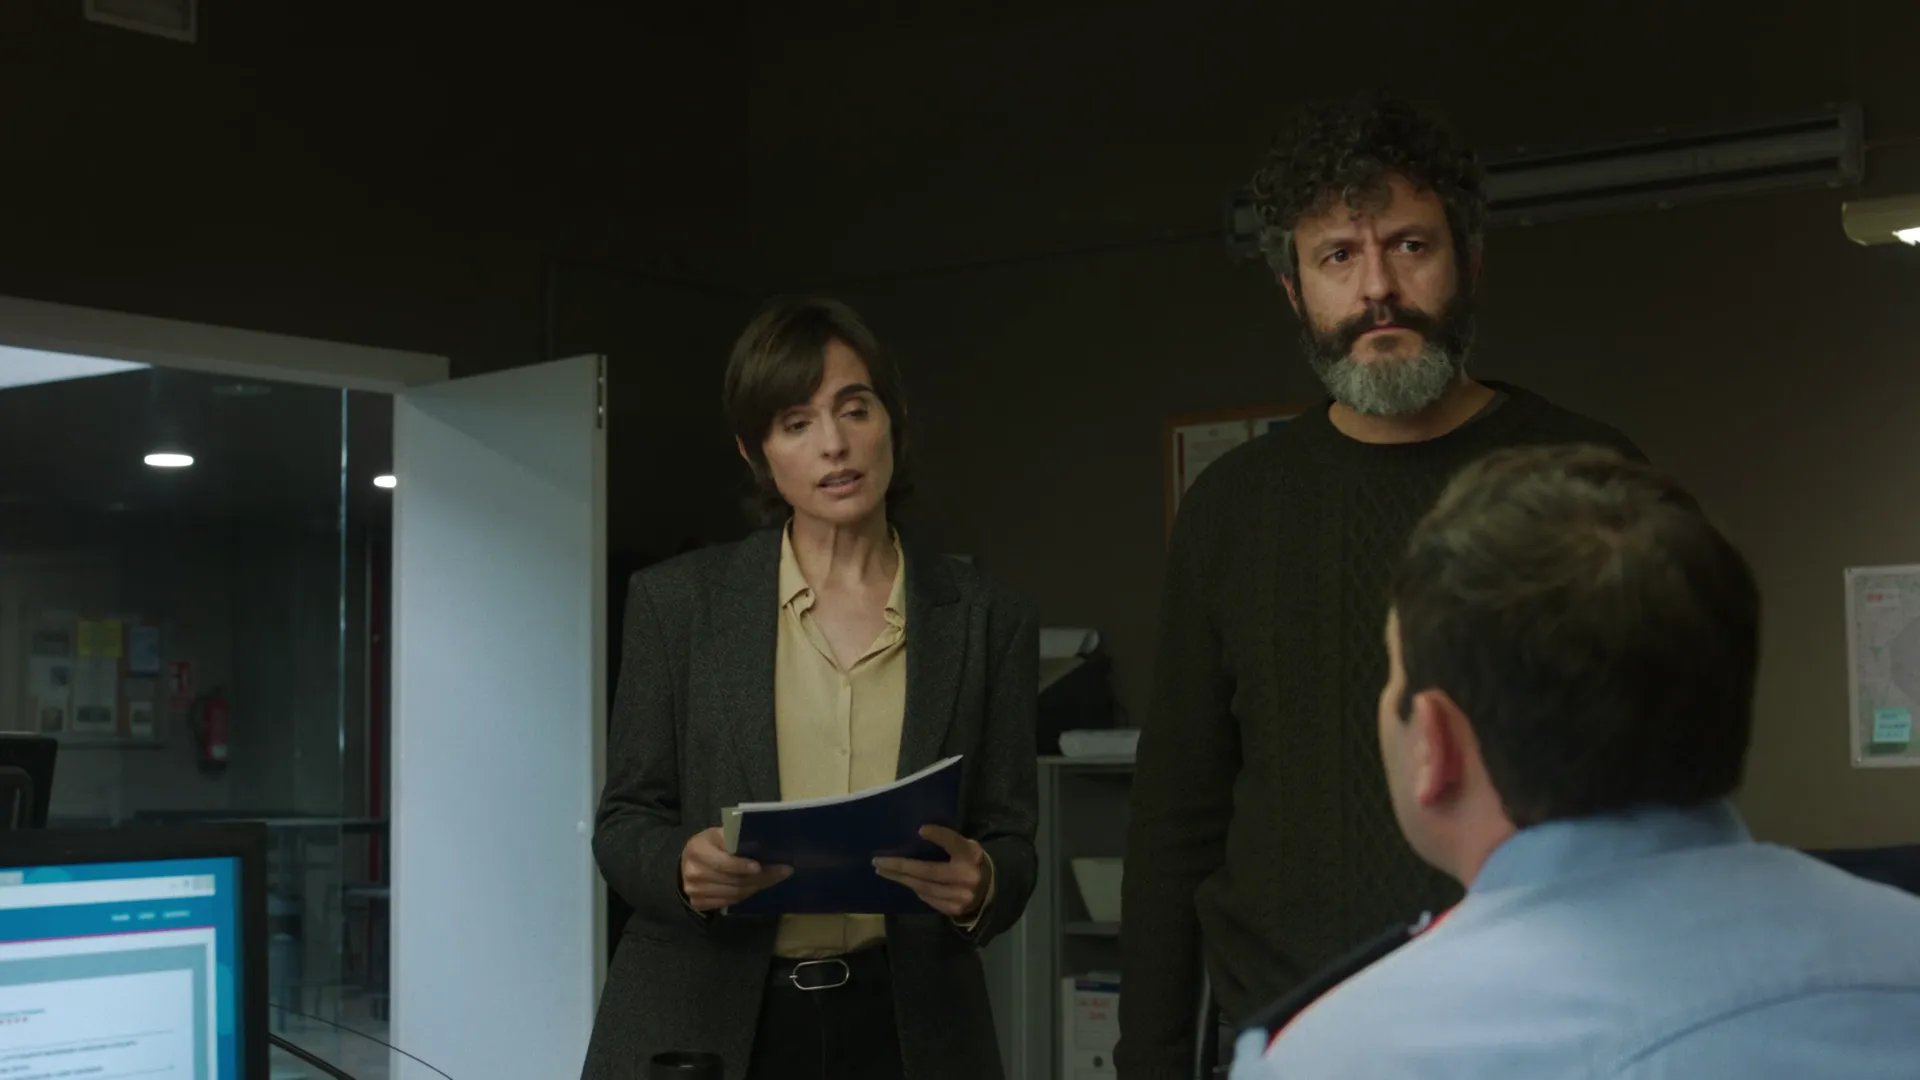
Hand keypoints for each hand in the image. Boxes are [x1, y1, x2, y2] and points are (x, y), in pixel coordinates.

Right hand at [679, 827, 790, 911]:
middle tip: (781, 872)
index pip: (723, 862)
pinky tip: (755, 887)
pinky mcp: (697, 902)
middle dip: (760, 877)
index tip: (760, 867)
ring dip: (756, 887)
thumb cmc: (711, 844)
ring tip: (773, 879)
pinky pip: (728, 902)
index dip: (742, 866)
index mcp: (697, 849)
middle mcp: (693, 871)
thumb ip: (735, 839)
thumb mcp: (719, 834)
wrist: (689, 861)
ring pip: (733, 893)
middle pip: (733, 880)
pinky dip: (744, 896)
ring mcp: (693, 889)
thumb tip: (765, 843)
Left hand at [873, 826, 987, 917]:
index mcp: (971, 855)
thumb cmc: (971, 862)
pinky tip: (904, 881)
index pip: (953, 843)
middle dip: (900, 866)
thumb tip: (917, 835)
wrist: (991, 890)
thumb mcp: (966, 847)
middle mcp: (967, 876)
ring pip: (923, 887)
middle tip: (878, 861)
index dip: (938, 836)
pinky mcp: (955, 909)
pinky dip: (915, 889)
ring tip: (884, 871)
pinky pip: (928, 899)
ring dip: (901, 879)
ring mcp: (960, 896)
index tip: (920, 830)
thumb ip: (949, 843)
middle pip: (927, 871)